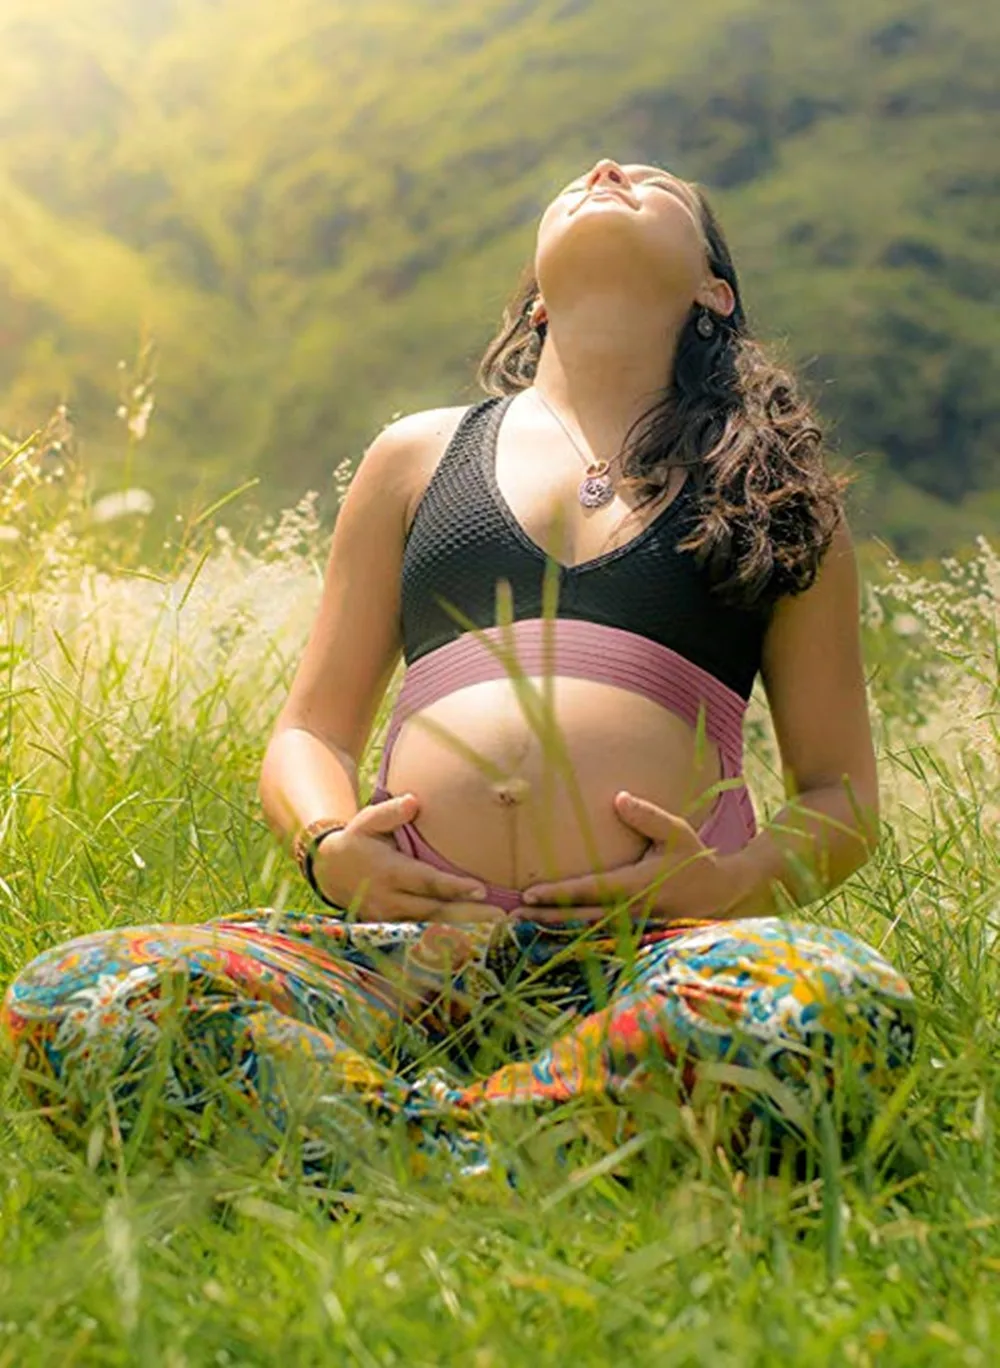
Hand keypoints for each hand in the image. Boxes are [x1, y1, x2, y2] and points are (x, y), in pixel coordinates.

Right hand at [313, 792, 504, 923]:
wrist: (330, 871)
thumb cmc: (358, 840)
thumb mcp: (367, 821)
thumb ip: (390, 812)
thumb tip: (414, 801)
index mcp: (389, 872)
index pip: (426, 881)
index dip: (452, 886)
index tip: (480, 889)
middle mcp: (390, 900)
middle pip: (435, 910)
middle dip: (469, 915)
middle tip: (502, 917)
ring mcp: (391, 918)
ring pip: (433, 926)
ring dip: (465, 929)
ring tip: (498, 928)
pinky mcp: (394, 928)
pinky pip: (425, 934)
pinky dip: (451, 937)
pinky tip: (477, 937)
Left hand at [517, 790, 742, 923]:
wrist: (721, 894)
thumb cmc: (695, 858)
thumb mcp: (677, 832)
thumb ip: (648, 816)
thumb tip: (618, 798)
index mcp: (638, 885)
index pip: (591, 891)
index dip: (559, 893)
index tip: (529, 893)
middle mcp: (633, 911)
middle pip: (580, 917)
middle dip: (546, 917)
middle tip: (512, 915)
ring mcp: (633, 928)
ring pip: (586, 931)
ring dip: (554, 929)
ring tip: (520, 926)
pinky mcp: (634, 936)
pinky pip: (598, 937)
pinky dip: (572, 936)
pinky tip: (548, 935)